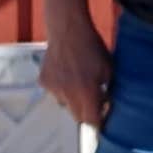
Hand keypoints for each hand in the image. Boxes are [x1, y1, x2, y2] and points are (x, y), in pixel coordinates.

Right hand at [41, 12, 111, 128]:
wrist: (68, 29)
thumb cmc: (92, 47)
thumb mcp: (108, 69)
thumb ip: (107, 89)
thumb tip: (106, 104)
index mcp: (87, 92)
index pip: (92, 121)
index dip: (98, 123)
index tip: (102, 121)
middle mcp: (68, 94)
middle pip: (78, 117)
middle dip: (87, 112)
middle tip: (93, 99)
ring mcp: (54, 88)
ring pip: (65, 104)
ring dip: (73, 98)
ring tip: (78, 79)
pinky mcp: (44, 81)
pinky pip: (55, 92)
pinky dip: (61, 87)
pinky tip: (66, 72)